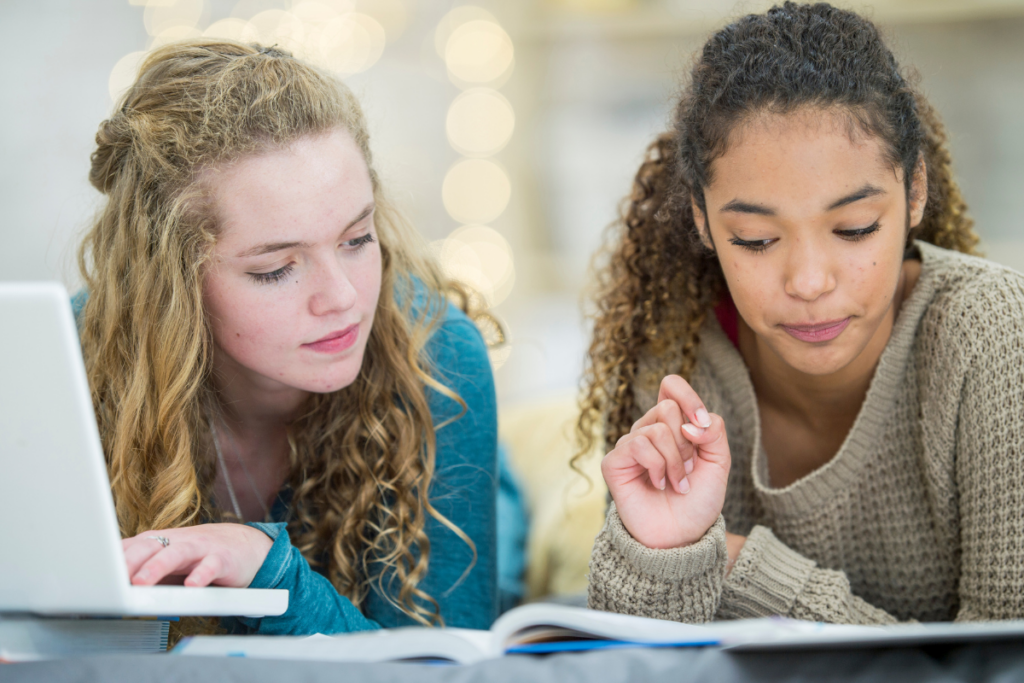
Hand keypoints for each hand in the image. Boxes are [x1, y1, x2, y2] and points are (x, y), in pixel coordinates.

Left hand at [122, 523, 273, 587]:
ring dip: (157, 566)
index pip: (131, 546)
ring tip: (142, 581)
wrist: (246, 546)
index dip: (111, 558)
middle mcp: (178, 541)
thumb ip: (143, 570)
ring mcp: (201, 548)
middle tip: (111, 578)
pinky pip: (211, 565)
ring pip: (177, 553)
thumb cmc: (201, 556)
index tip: (91, 574)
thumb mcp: (169, 562)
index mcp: (161, 542)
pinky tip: (193, 585)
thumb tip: (110, 588)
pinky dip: (201, 574)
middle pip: (150, 545)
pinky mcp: (223, 558)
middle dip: (129, 560)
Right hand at [601, 375, 731, 549]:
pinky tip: (658, 485)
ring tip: (677, 483)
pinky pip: (638, 444)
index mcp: (672, 425)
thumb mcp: (719, 462)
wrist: (683, 536)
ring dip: (675, 461)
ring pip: (656, 429)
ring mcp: (630, 446)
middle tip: (688, 469)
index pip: (670, 386)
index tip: (702, 424)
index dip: (688, 397)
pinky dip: (657, 466)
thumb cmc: (698, 500)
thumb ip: (714, 432)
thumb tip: (690, 423)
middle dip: (686, 443)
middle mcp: (648, 430)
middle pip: (667, 408)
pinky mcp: (615, 462)